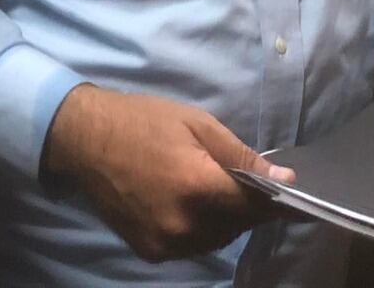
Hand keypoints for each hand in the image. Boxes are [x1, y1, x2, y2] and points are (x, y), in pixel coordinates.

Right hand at [44, 84, 294, 262]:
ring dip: (224, 220)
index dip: (275, 199)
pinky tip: (190, 203)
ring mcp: (164, 243)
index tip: (289, 190)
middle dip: (247, 206)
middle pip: (237, 225)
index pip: (254, 205)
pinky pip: (190, 246)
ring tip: (213, 189)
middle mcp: (183, 225)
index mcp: (197, 187)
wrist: (84, 140)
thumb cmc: (143, 121)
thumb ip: (240, 155)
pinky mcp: (149, 252)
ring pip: (215, 239)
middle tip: (243, 180)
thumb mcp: (197, 123)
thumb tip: (282, 178)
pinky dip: (199, 229)